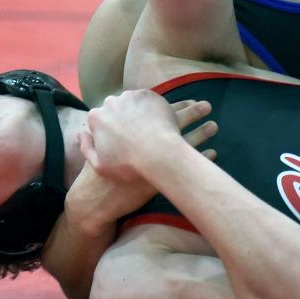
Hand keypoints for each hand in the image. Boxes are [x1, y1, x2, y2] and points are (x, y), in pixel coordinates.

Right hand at [69, 98, 215, 226]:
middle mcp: (145, 136)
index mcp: (131, 127)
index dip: (175, 105)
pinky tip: (212, 152)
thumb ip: (95, 137)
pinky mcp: (163, 171)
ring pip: (185, 138)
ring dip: (202, 130)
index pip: (158, 109)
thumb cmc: (98, 175)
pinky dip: (201, 157)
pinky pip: (188, 163)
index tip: (190, 101)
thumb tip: (85, 128)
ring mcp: (155, 154)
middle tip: (206, 106)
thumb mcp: (95, 151)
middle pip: (174, 118)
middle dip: (193, 111)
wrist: (99, 197)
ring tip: (214, 125)